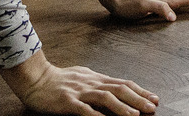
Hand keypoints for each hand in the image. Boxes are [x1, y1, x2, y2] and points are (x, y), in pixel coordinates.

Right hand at [0, 51, 157, 115]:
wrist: (33, 77)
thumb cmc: (58, 80)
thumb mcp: (82, 77)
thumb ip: (98, 83)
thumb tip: (115, 87)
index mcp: (95, 78)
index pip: (122, 83)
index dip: (140, 91)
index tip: (154, 98)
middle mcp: (91, 83)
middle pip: (118, 89)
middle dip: (137, 98)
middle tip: (152, 107)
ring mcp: (79, 92)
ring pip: (105, 98)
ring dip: (122, 107)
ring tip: (135, 115)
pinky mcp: (67, 101)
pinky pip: (83, 109)